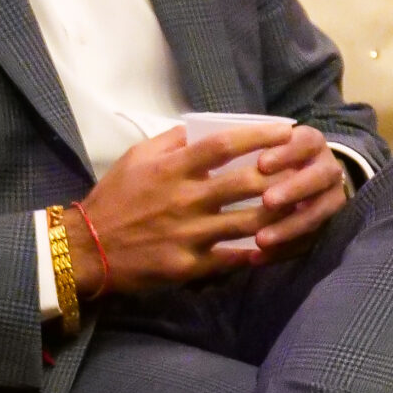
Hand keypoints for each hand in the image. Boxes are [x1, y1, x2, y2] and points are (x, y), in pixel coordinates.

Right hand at [63, 122, 344, 296]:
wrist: (86, 248)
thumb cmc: (113, 199)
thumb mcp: (135, 158)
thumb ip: (170, 141)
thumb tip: (201, 127)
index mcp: (172, 168)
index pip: (224, 145)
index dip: (260, 136)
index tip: (286, 131)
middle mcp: (184, 199)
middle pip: (246, 184)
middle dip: (282, 176)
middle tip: (306, 169)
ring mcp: (188, 234)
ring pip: (247, 223)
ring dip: (279, 216)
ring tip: (302, 208)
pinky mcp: (187, 266)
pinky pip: (231, 258)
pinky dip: (255, 253)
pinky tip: (275, 247)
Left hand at [247, 124, 347, 260]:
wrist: (305, 180)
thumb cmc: (270, 159)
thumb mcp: (264, 145)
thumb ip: (243, 143)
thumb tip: (206, 144)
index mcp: (311, 142)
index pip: (305, 142)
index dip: (286, 153)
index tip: (261, 164)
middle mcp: (328, 168)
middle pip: (319, 177)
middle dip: (293, 189)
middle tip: (267, 201)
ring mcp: (331, 199)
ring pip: (318, 214)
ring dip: (289, 227)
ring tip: (259, 240)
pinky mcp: (325, 227)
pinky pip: (308, 242)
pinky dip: (283, 251)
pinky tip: (257, 258)